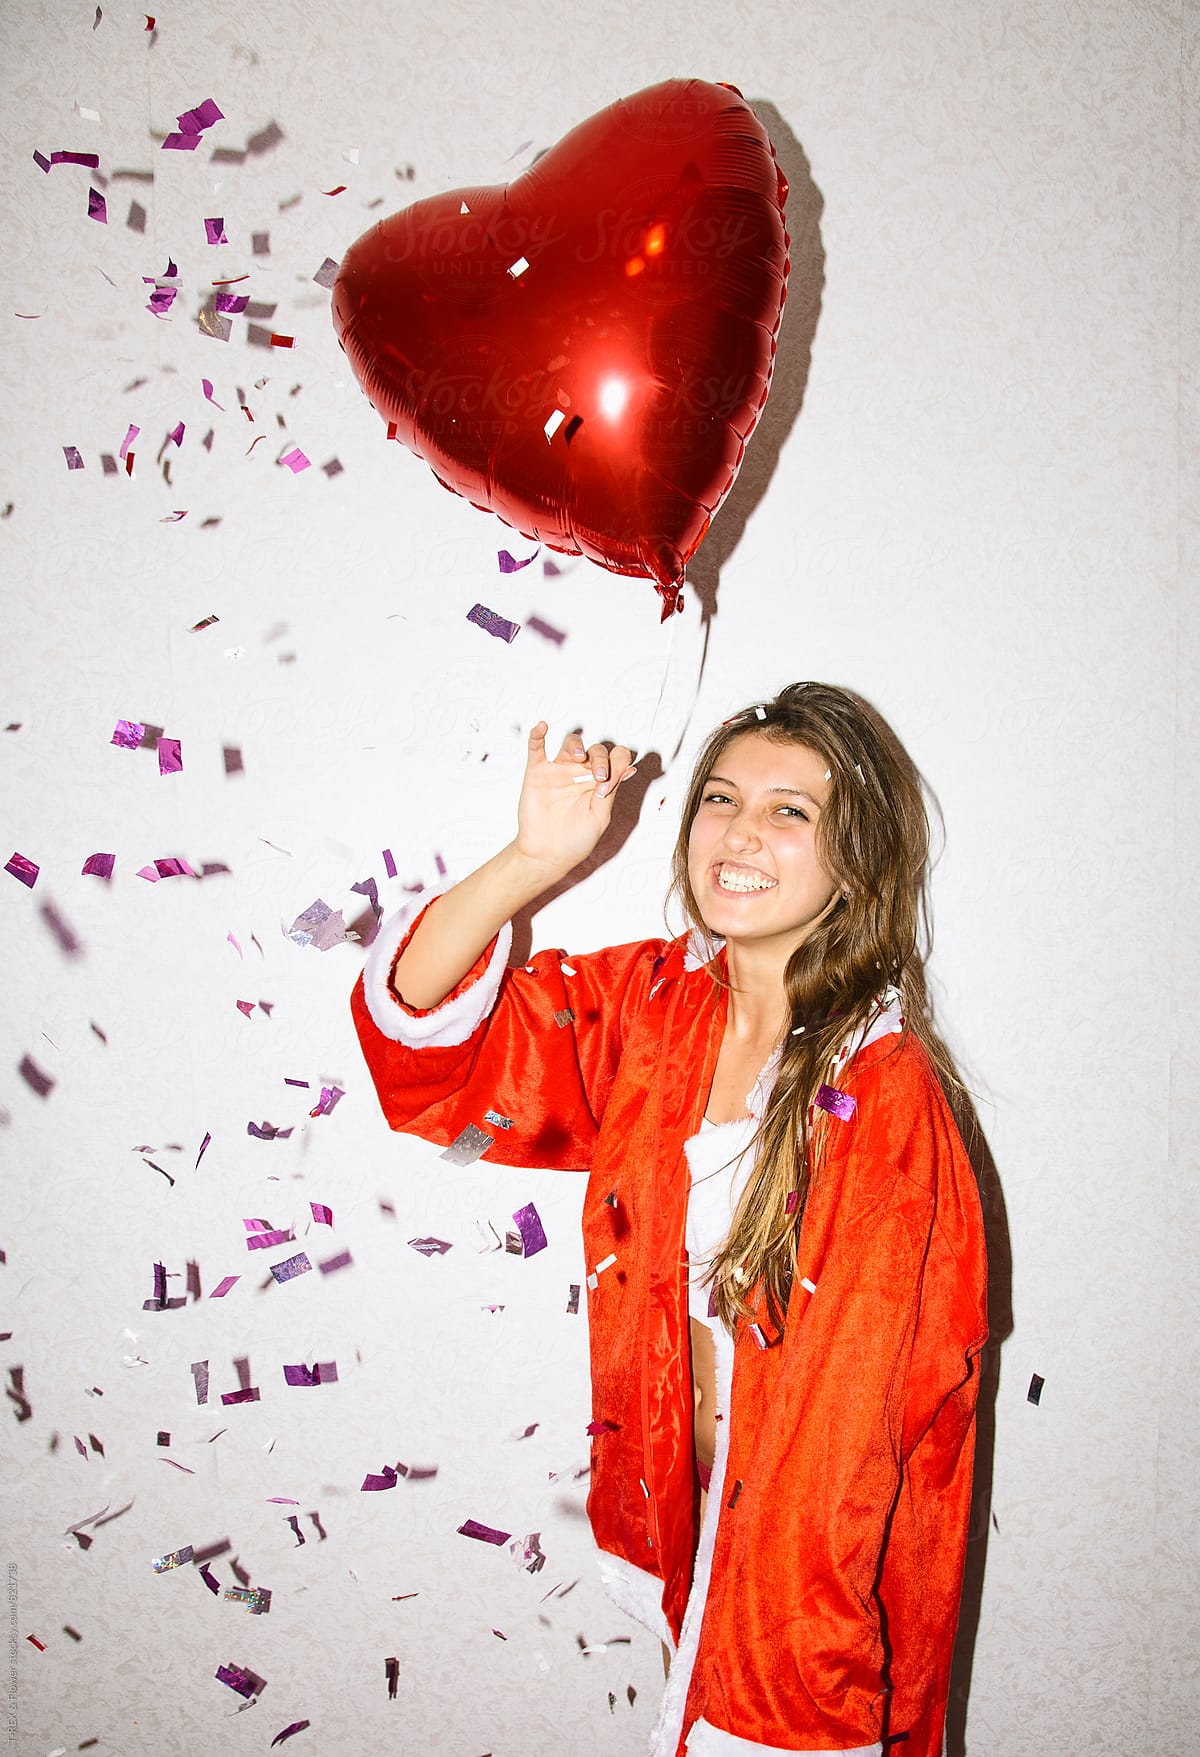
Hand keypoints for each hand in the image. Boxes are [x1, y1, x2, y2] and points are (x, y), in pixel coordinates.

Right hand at [512, 722, 637, 877]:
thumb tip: (628, 768)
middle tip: (600, 778)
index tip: (610, 784)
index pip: (616, 759)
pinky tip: (542, 727)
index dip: (618, 765)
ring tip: (579, 757)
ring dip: (577, 745)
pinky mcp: (537, 773)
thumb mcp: (600, 817)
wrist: (547, 855)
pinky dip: (537, 735)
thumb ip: (610, 791)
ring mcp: (559, 771)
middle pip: (596, 749)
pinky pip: (536, 748)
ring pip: (571, 743)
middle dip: (602, 759)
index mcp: (600, 782)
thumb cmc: (575, 839)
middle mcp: (581, 773)